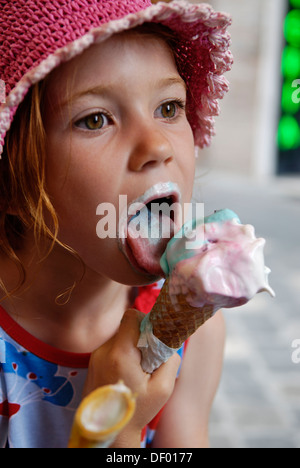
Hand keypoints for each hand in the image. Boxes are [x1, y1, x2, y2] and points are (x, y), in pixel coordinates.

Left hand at [83, 309, 179, 445]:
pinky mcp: (92, 362)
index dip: (145, 322)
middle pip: (126, 327)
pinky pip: (111, 347)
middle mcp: (104, 350)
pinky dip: (122, 355)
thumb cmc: (137, 411)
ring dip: (131, 347)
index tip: (153, 338)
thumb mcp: (163, 388)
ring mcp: (95, 356)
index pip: (131, 317)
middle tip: (147, 359)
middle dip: (140, 337)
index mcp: (120, 354)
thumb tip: (170, 341)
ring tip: (136, 370)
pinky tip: (126, 374)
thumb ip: (170, 360)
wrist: (109, 431)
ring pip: (119, 337)